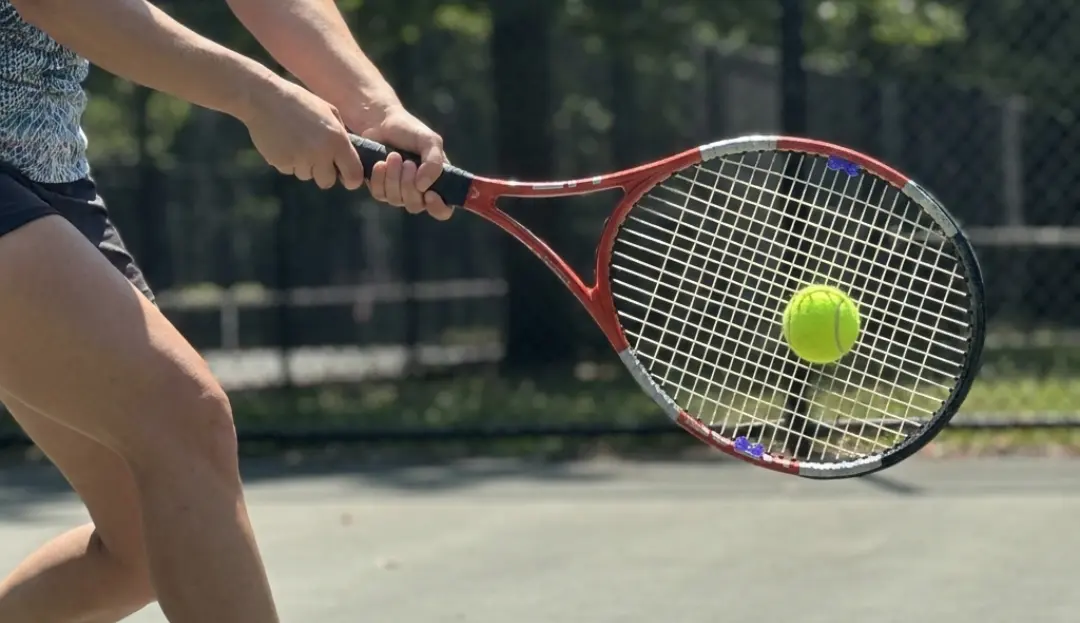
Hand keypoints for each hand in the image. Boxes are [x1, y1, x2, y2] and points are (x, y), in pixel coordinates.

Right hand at [240, 75, 364, 190]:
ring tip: (296, 141)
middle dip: (323, 173)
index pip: (353, 175)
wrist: (264, 98)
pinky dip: (288, 161)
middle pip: (327, 182)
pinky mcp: (281, 163)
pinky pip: (289, 170)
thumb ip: (341, 137)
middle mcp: (321, 154)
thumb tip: (347, 159)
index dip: (351, 179)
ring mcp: (300, 160)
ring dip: (304, 165)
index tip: (346, 178)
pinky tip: (283, 142)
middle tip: (315, 155)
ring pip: (307, 175)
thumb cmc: (300, 102)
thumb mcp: (329, 112)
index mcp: (337, 141)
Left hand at [355, 106, 452, 220]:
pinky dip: (380, 178)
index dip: (438, 208)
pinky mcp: (380, 188)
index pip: (443, 210)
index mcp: (438, 183)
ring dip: (394, 178)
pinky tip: (380, 163)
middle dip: (409, 185)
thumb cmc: (410, 131)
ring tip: (393, 156)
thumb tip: (423, 186)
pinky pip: (380, 194)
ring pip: (396, 200)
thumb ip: (434, 162)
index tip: (430, 194)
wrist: (381, 122)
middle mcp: (419, 192)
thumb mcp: (430, 141)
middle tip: (408, 162)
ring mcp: (399, 192)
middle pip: (416, 206)